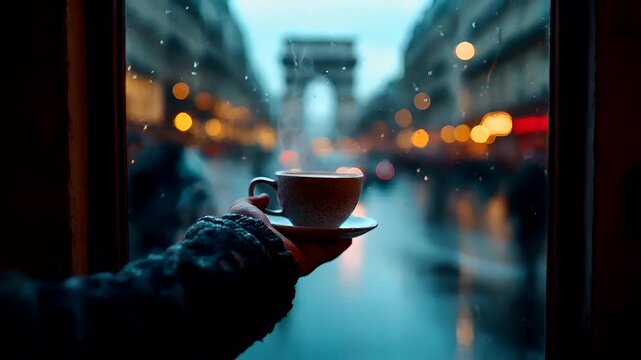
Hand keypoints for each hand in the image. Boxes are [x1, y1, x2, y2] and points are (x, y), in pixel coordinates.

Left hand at [228, 194, 351, 275]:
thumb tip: (265, 197)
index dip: (296, 216)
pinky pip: (330, 250)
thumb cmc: (246, 229)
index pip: (286, 224)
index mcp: (272, 232)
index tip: (306, 206)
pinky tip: (352, 235)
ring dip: (334, 234)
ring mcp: (300, 252)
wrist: (252, 249)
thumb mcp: (243, 208)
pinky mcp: (312, 258)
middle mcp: (287, 243)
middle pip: (307, 233)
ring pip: (321, 242)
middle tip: (331, 212)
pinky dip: (342, 244)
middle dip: (318, 225)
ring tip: (347, 222)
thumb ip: (251, 202)